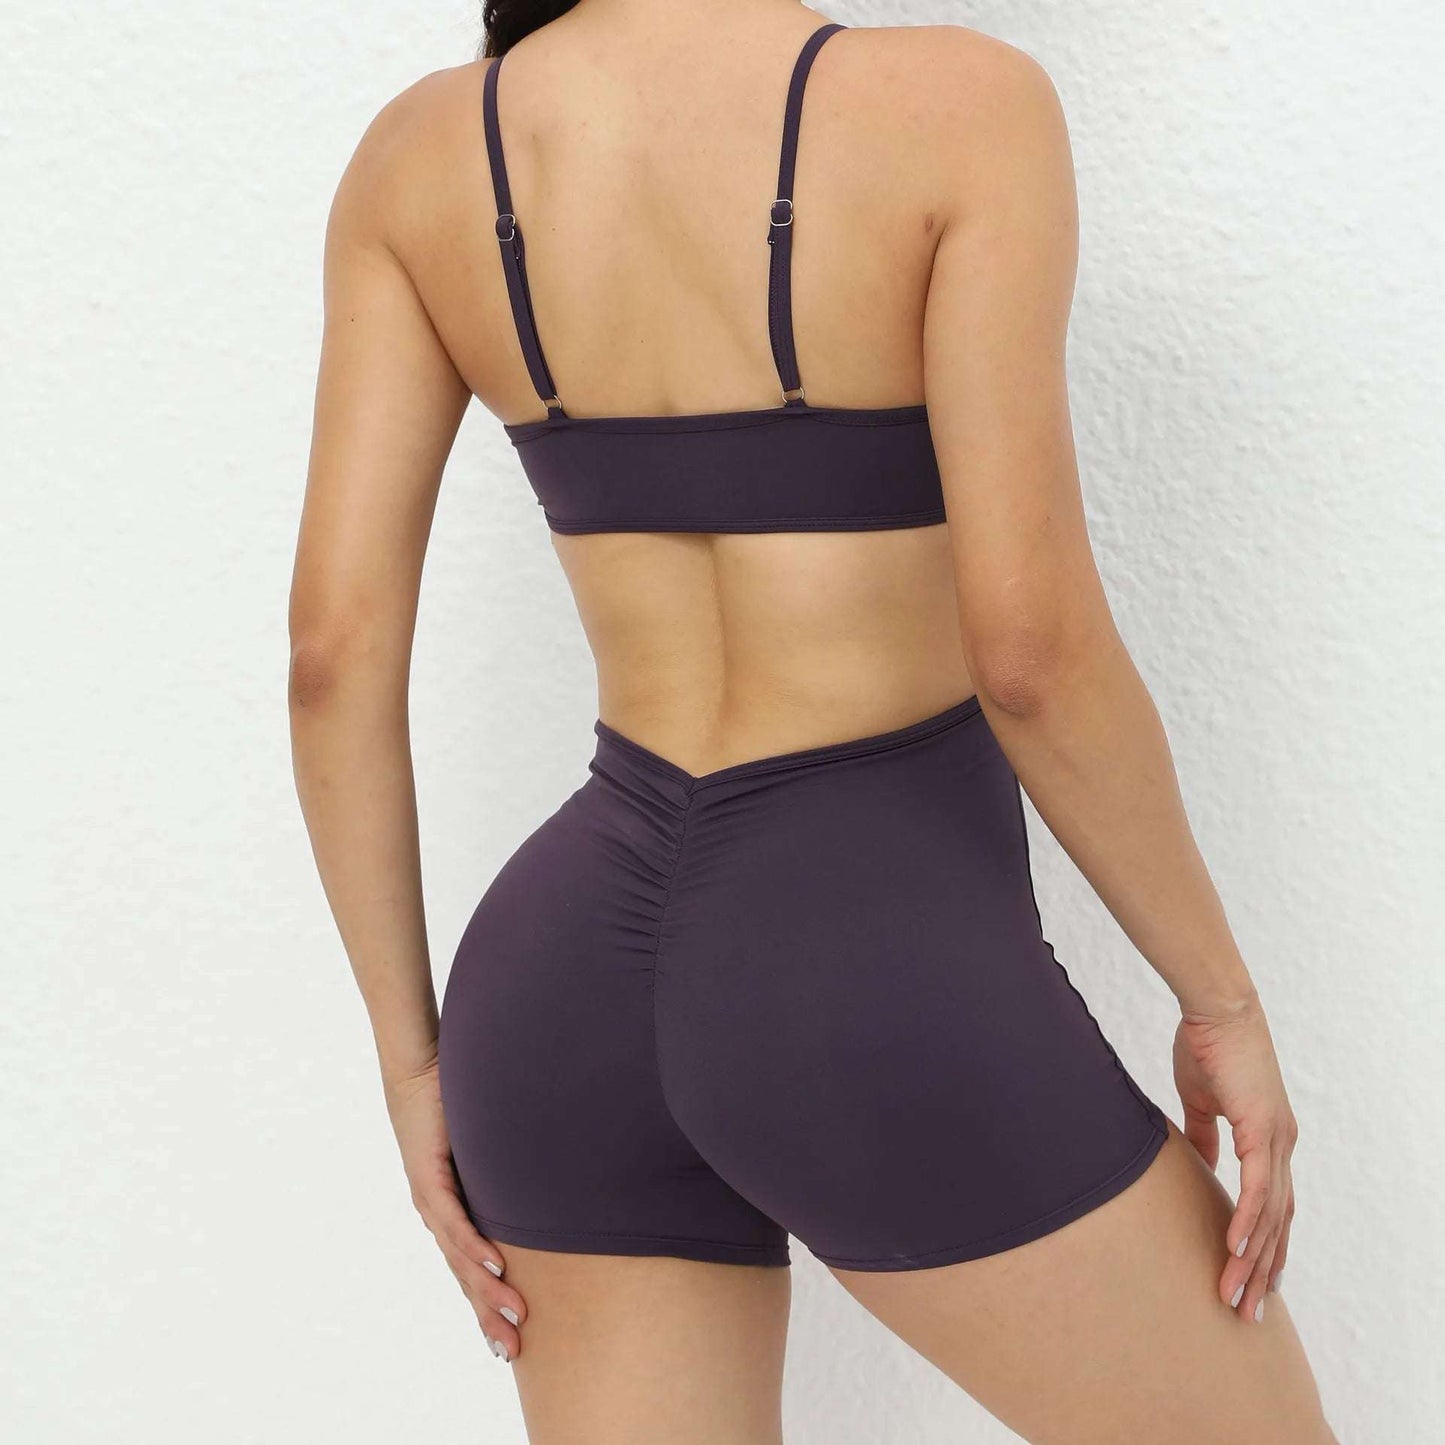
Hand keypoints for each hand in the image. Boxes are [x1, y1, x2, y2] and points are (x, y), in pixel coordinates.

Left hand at [383, 1059, 526, 1360]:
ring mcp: (431, 1201)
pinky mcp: (428, 1180)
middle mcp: (439, 1215)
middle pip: (465, 1276)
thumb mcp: (492, 1150)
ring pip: (460, 1257)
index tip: (510, 1339)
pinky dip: (474, 1246)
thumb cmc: (458, 1104)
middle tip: (515, 1350)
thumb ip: (515, 1172)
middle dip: (489, 1315)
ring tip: (513, 1317)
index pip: (471, 1270)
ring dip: (487, 1290)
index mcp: (453, 1213)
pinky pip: (454, 1221)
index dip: (488, 1306)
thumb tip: (555, 1183)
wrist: (422, 1071)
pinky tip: (494, 1268)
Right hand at [1172, 992, 1296, 1323]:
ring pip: (1270, 1216)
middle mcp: (1281, 1146)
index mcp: (1270, 1140)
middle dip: (1261, 1271)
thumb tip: (1203, 1163)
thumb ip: (1205, 1135)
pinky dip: (1248, 1221)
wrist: (1218, 1009)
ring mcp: (1276, 1140)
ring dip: (1252, 1259)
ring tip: (1235, 1294)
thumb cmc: (1208, 1045)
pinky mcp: (1261, 1130)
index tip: (1251, 1282)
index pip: (1273, 1207)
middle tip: (1245, 1311)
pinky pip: (1257, 1188)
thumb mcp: (1202, 1100)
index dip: (1264, 1247)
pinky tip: (1234, 1248)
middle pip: (1277, 1224)